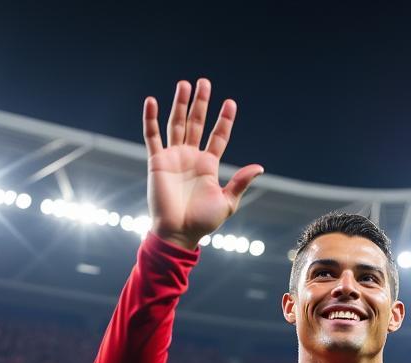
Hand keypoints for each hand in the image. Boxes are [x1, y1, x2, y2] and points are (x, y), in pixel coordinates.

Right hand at [143, 79, 262, 250]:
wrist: (178, 233)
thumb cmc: (203, 222)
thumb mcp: (227, 202)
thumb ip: (240, 182)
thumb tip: (260, 167)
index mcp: (208, 165)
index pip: (218, 137)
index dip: (224, 120)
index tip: (231, 103)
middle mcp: (191, 157)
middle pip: (197, 123)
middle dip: (201, 103)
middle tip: (205, 82)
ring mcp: (174, 157)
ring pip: (177, 124)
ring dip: (180, 104)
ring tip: (185, 84)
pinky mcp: (157, 161)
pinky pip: (152, 136)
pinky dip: (151, 119)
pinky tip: (152, 101)